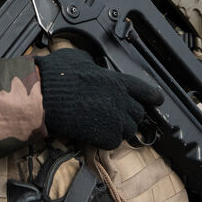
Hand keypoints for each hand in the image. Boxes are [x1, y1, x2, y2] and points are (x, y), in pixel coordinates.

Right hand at [37, 48, 163, 149]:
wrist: (45, 98)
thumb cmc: (58, 76)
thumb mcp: (78, 59)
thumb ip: (92, 64)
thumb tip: (90, 64)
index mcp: (118, 80)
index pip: (146, 90)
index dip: (152, 97)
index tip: (155, 100)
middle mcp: (122, 100)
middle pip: (138, 113)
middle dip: (129, 115)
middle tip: (116, 115)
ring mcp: (116, 119)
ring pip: (128, 130)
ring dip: (119, 129)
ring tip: (103, 125)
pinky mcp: (106, 136)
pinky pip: (114, 142)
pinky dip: (106, 140)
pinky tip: (95, 134)